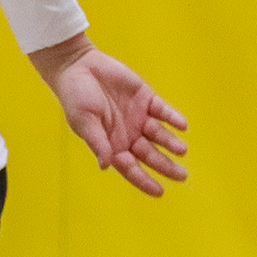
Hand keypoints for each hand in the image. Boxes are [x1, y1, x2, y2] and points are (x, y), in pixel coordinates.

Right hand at [31, 34, 188, 195]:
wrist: (77, 65)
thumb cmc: (75, 96)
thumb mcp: (83, 121)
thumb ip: (97, 142)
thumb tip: (105, 166)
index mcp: (111, 143)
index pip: (130, 167)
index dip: (144, 180)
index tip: (160, 192)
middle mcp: (127, 134)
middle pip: (150, 154)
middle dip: (165, 166)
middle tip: (182, 176)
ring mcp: (137, 117)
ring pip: (159, 135)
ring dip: (170, 143)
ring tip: (182, 150)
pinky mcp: (145, 98)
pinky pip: (162, 111)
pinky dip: (173, 118)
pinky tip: (182, 125)